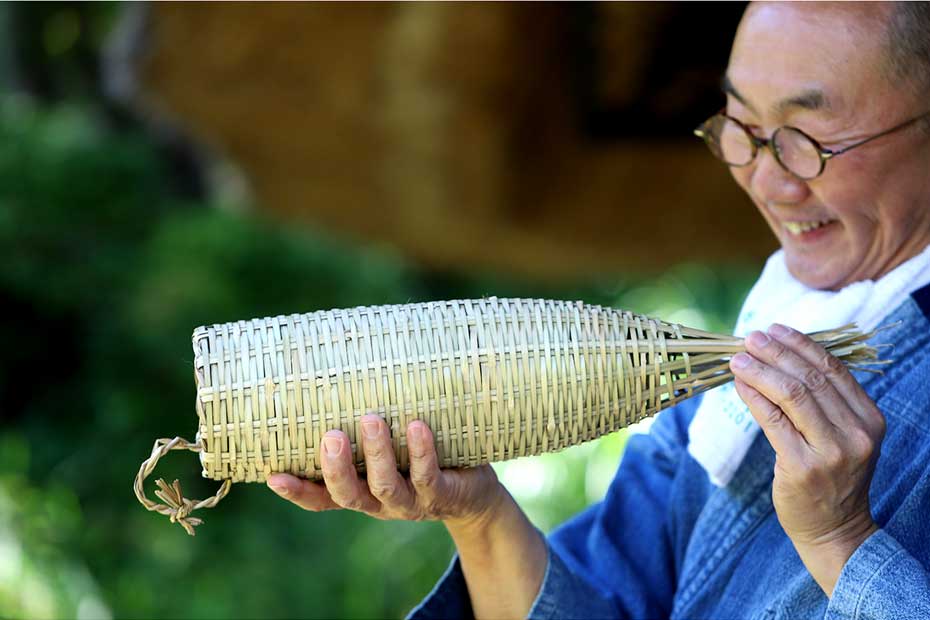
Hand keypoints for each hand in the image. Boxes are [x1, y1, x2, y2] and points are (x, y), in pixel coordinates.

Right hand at [266, 414, 506, 528]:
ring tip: (372, 420)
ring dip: (378, 453)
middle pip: (349, 494)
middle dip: (337, 467)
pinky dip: (420, 452)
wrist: (475, 492)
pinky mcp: (441, 495)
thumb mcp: (391, 446)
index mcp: (361, 491)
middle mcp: (380, 502)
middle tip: (331, 436)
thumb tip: (344, 366)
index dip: (298, 491)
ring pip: (386, 485)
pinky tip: (416, 426)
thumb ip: (365, 425)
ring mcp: (410, 502)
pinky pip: (428, 475)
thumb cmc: (422, 458)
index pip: (322, 498)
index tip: (273, 475)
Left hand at [730, 323, 884, 595]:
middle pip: (810, 378)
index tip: (776, 329)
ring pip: (791, 395)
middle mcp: (856, 433)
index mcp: (870, 418)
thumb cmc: (832, 477)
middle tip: (750, 337)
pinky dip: (753, 397)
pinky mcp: (802, 467)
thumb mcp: (842, 436)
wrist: (835, 529)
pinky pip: (773, 421)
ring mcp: (831, 451)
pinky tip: (739, 384)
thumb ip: (823, 401)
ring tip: (738, 358)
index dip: (801, 345)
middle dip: (776, 352)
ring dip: (760, 371)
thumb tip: (780, 356)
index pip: (833, 369)